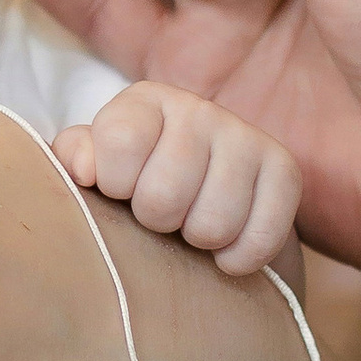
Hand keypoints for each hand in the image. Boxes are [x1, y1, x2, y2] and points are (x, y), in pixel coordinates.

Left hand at [55, 82, 302, 278]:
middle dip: (155, 222)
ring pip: (212, 224)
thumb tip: (84, 168)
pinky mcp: (286, 170)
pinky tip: (225, 251)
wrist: (201, 207)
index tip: (118, 192)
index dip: (113, 185)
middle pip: (164, 194)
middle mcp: (199, 109)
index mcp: (146, 101)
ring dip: (196, 242)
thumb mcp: (95, 170)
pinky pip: (259, 237)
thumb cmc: (135, 188)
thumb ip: (75, 160)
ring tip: (190, 227)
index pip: (120, 142)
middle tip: (159, 218)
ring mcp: (247, 137)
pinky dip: (238, 259)